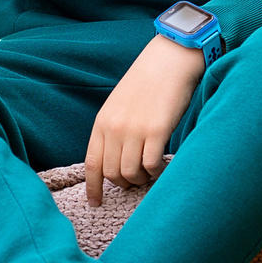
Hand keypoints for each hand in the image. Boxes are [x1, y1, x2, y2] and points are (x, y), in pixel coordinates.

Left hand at [86, 36, 203, 205]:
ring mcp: (134, 130)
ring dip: (142, 179)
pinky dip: (157, 172)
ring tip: (152, 172)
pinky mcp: (156, 131)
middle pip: (112, 173)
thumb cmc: (148, 83)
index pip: (92, 164)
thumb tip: (116, 161)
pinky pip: (152, 166)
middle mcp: (114, 128)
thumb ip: (114, 130)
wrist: (169, 59)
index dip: (93, 187)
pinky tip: (164, 166)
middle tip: (138, 180)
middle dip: (124, 183)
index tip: (96, 202)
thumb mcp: (120, 105)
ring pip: (130, 173)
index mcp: (102, 122)